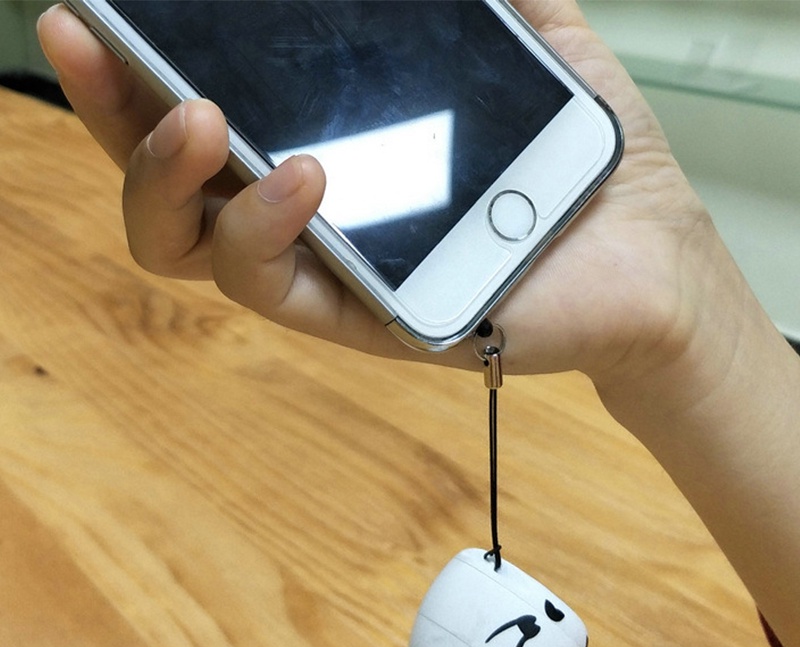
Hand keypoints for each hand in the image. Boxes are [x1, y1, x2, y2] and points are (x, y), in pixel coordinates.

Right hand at [38, 2, 733, 387]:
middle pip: (173, 187)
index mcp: (330, 146)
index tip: (104, 12)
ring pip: (195, 250)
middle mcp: (311, 214)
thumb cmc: (585, 160)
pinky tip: (301, 173)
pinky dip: (264, 230)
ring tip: (196, 115)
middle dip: (114, 119)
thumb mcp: (535, 47)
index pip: (208, 116)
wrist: (650, 257)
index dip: (140, 68)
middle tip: (92, 45)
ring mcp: (331, 272)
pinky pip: (275, 289)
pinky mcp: (364, 321)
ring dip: (166, 180)